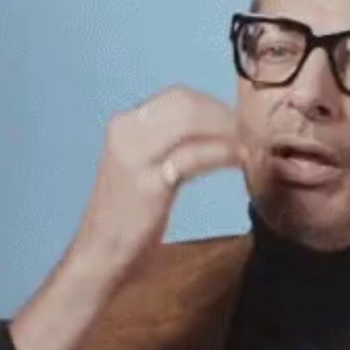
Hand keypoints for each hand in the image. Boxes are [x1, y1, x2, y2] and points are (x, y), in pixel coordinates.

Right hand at [69, 85, 246, 282]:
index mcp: (125, 124)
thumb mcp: (145, 166)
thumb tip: (218, 127)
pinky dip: (222, 154)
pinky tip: (239, 162)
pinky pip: (194, 156)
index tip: (239, 124)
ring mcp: (135, 155)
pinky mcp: (149, 182)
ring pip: (191, 122)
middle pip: (187, 104)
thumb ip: (171, 143)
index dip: (215, 105)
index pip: (179, 96)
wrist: (100, 252)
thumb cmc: (128, 214)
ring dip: (227, 131)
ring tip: (248, 147)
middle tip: (250, 135)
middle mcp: (126, 131)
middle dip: (224, 115)